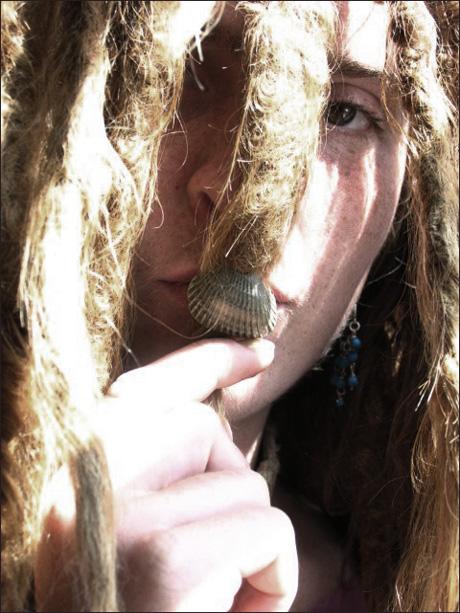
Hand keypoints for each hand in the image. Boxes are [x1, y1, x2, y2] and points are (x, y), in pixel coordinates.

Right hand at [35, 339, 297, 611]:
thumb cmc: (149, 610)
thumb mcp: (142, 532)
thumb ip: (169, 469)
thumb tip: (219, 405)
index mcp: (68, 478)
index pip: (143, 388)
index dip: (206, 359)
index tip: (261, 350)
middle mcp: (74, 483)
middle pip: (199, 427)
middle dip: (224, 486)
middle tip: (204, 556)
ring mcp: (114, 519)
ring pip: (240, 479)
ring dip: (247, 540)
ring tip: (208, 599)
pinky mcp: (163, 559)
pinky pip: (265, 525)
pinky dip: (272, 575)